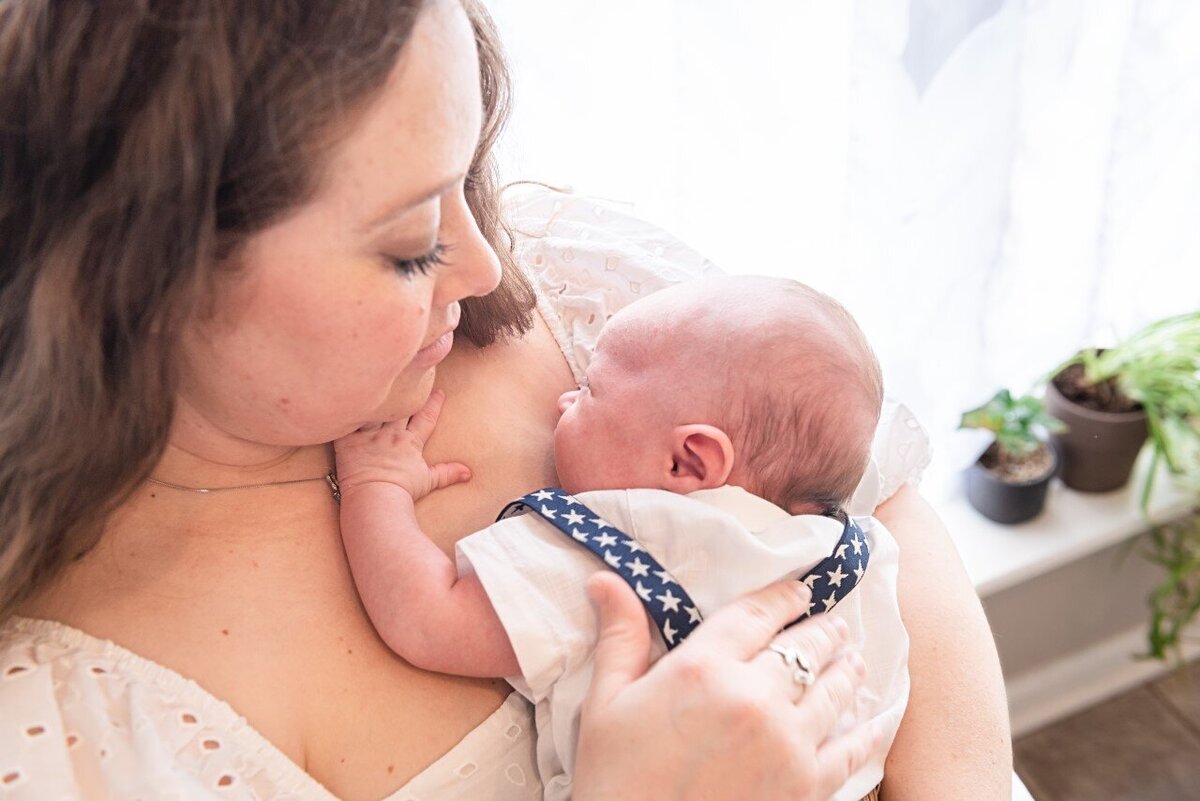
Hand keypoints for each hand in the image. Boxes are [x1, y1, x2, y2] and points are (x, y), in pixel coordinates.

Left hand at [333, 390, 470, 499]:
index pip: (425, 417)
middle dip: (406, 388)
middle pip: (400, 405)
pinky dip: (342, 408)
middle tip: (409, 370)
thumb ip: (447, 472)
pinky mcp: (349, 441)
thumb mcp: (428, 481)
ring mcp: (369, 435)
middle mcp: (391, 433)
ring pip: (374, 407)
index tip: (439, 391)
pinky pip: (346, 420)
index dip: (433, 403)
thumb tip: (469, 472)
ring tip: (372, 378)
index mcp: (410, 442)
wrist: (377, 498)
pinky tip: (341, 394)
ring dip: (375, 394)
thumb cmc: (402, 492)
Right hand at [573, 573, 880, 800]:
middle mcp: (752, 697)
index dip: (783, 597)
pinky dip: (867, 732)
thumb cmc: (615, 777)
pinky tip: (875, 721)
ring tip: (854, 661)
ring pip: (833, 690)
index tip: (800, 591)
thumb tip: (606, 579)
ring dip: (847, 670)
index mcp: (702, 668)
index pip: (756, 614)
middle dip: (823, 631)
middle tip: (834, 626)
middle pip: (803, 647)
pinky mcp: (805, 785)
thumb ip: (621, 636)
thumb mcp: (607, 701)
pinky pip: (850, 750)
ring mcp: (785, 742)